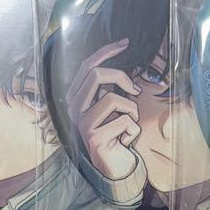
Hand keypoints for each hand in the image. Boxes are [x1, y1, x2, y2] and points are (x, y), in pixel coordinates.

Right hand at [66, 40, 141, 180]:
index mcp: (76, 96)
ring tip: (129, 123)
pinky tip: (126, 140)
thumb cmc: (116, 133)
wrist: (114, 166)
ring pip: (113, 98)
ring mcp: (81, 123)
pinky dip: (133, 130)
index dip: (107, 51)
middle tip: (135, 90)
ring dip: (131, 109)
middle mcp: (73, 108)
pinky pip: (124, 122)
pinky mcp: (93, 138)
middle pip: (97, 74)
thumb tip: (125, 67)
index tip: (125, 43)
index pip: (88, 65)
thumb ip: (111, 87)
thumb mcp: (113, 106)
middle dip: (122, 78)